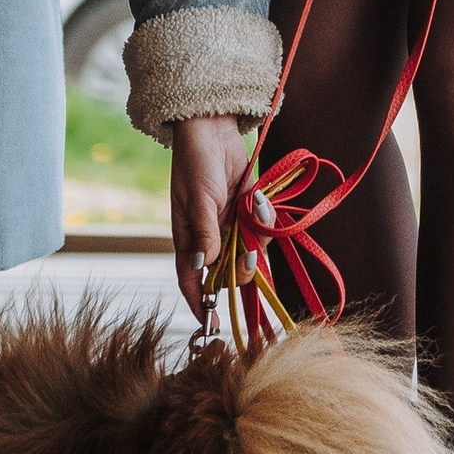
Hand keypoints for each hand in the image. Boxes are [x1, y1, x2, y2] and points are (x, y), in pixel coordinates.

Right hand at [170, 113, 250, 317]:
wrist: (212, 128)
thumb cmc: (196, 162)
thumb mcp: (199, 199)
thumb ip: (206, 233)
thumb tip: (207, 266)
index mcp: (189, 239)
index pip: (192, 280)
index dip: (201, 303)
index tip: (211, 325)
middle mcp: (210, 237)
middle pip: (227, 272)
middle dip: (240, 269)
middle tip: (249, 254)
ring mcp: (230, 225)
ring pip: (248, 252)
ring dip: (256, 240)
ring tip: (255, 210)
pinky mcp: (247, 211)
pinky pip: (261, 229)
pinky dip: (265, 220)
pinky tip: (260, 201)